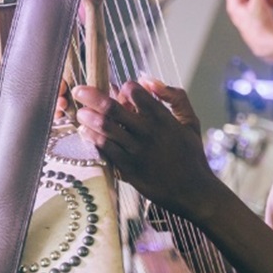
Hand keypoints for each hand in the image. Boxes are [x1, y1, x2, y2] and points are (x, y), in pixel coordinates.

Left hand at [72, 79, 215, 220]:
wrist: (194, 193)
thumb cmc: (191, 154)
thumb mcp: (190, 121)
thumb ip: (174, 95)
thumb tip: (147, 79)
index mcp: (162, 118)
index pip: (134, 91)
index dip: (123, 88)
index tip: (119, 92)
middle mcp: (148, 133)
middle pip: (112, 108)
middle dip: (91, 96)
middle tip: (78, 91)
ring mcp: (136, 151)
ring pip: (105, 129)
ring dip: (88, 118)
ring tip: (80, 113)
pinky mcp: (129, 169)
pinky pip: (105, 150)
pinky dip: (92, 139)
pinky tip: (85, 133)